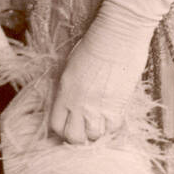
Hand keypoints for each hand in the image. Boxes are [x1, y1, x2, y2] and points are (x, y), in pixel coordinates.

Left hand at [48, 27, 151, 144]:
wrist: (117, 36)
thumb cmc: (94, 43)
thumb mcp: (72, 66)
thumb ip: (69, 89)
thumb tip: (72, 104)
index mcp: (64, 92)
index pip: (56, 125)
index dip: (62, 129)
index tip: (69, 126)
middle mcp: (78, 104)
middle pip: (74, 137)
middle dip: (78, 137)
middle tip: (84, 129)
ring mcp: (98, 107)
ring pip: (94, 136)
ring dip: (96, 132)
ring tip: (99, 121)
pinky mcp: (117, 106)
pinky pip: (113, 128)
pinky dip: (112, 125)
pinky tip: (113, 115)